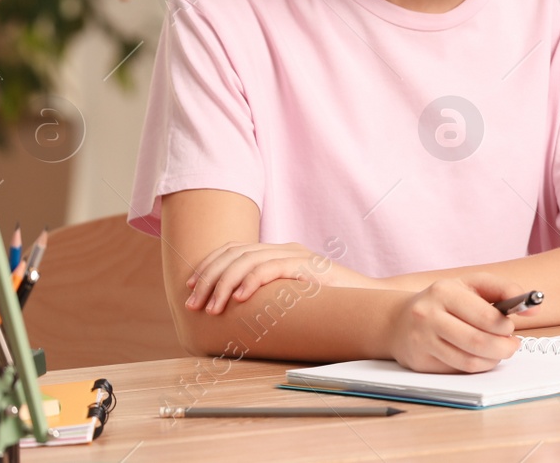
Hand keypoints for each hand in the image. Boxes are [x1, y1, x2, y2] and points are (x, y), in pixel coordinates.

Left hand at [185, 241, 373, 313]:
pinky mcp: (306, 267)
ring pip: (246, 261)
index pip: (234, 250)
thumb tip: (234, 311)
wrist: (368, 300)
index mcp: (279, 253)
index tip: (191, 288)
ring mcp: (295, 255)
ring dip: (222, 285)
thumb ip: (270, 294)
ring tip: (211, 308)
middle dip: (208, 278)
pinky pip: (270, 269)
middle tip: (193, 303)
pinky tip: (238, 300)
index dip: (209, 266)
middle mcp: (284, 249)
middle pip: (234, 253)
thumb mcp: (291, 296)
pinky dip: (250, 282)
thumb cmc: (329, 304)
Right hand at [385, 273, 526, 372]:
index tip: (512, 327)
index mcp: (445, 291)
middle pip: (478, 342)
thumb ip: (505, 290)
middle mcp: (429, 315)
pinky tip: (480, 358)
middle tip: (512, 345)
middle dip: (503, 347)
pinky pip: (457, 370)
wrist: (399, 321)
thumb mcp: (471, 285)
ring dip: (492, 360)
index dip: (506, 326)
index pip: (486, 316)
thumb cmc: (444, 301)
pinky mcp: (419, 362)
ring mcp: (422, 340)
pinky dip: (476, 367)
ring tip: (498, 352)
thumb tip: (535, 307)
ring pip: (468, 361)